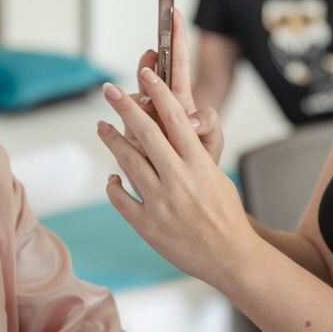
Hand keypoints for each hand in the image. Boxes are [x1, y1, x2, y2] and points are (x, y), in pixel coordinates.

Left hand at [99, 66, 257, 285]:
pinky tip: (112, 176)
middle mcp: (179, 180)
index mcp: (199, 164)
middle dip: (126, 107)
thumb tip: (178, 131)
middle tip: (110, 90)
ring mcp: (161, 203)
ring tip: (101, 125)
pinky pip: (122, 199)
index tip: (146, 74)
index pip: (176, 119)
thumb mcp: (217, 176)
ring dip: (112, 140)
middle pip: (147, 134)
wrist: (231, 258)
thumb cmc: (227, 215)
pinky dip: (114, 185)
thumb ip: (194, 155)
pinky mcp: (148, 226)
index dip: (159, 93)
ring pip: (129, 162)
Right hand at [129, 8, 223, 163]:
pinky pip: (124, 124)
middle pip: (152, 76)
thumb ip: (207, 126)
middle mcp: (161, 109)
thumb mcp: (213, 142)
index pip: (178, 66)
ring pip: (135, 98)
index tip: (174, 13)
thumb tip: (191, 120)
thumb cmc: (201, 164)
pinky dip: (126, 124)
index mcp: (182, 105)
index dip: (176, 40)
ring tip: (146, 104)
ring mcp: (144, 123)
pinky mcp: (131, 139)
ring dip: (138, 95)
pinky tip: (132, 132)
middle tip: (149, 52)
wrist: (189, 196)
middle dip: (149, 61)